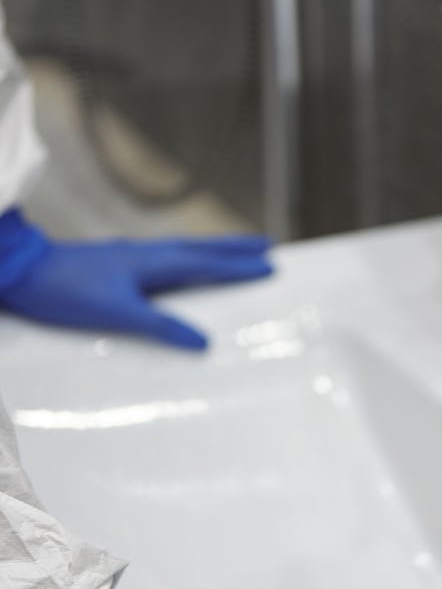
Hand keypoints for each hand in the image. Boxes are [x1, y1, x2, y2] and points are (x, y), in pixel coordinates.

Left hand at [0, 209, 272, 349]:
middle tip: (266, 246)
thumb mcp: (118, 313)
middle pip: (201, 250)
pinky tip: (182, 272)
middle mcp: (146, 255)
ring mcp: (130, 258)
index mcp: (152, 263)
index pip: (206, 264)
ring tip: (234, 256)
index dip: (239, 266)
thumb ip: (161, 326)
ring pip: (183, 253)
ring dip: (212, 253)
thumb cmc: (67, 291)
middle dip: (234, 250)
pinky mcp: (117, 265)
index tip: (270, 264)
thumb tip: (202, 342)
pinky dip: (187, 262)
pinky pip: (166, 261)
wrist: (22, 272)